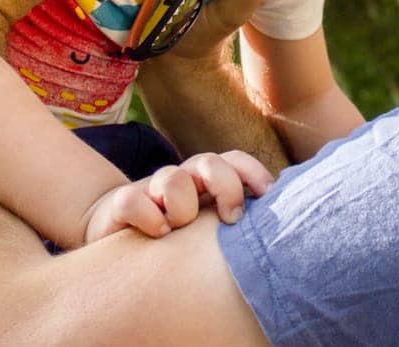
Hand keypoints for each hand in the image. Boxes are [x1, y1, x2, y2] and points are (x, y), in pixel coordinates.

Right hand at [82, 150, 274, 242]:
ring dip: (182, 209)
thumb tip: (280, 238)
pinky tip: (158, 235)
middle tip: (230, 220)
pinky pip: (133, 201)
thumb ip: (237, 223)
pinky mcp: (120, 204)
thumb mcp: (210, 228)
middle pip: (211, 162)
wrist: (118, 234)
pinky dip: (148, 218)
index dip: (253, 173)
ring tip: (179, 232)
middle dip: (226, 188)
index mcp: (207, 179)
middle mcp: (182, 177)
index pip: (235, 160)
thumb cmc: (177, 236)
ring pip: (174, 181)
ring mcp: (151, 189)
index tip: (268, 196)